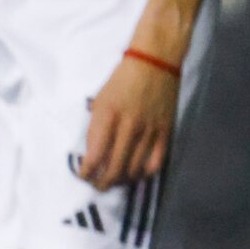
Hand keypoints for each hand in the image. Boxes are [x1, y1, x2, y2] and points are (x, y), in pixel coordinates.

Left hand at [80, 54, 178, 190]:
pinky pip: (156, 163)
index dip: (87, 172)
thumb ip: (96, 127)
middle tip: (97, 186)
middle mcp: (129, 126)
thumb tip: (92, 154)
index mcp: (108, 116)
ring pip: (134, 169)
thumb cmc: (122, 80)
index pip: (95, 155)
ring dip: (122, 181)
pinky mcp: (166, 132)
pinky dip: (144, 174)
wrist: (155, 62)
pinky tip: (137, 174)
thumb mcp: (100, 100)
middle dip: (103, 183)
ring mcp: (150, 131)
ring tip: (115, 181)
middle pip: (115, 168)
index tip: (83, 176)